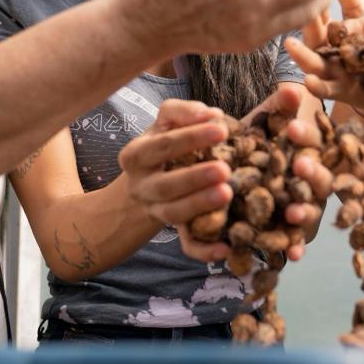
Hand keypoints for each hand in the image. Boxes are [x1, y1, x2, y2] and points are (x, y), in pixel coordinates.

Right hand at [119, 99, 232, 258]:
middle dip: (195, 177)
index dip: (190, 137)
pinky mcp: (173, 232)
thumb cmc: (162, 146)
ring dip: (200, 205)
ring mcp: (155, 211)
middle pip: (165, 184)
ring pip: (174, 214)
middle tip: (224, 168)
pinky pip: (187, 246)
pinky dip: (205, 251)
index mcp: (136, 155)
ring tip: (227, 194)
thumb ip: (183, 113)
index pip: (162, 145)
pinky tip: (225, 248)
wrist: (141, 186)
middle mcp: (142, 186)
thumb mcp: (163, 124)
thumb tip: (212, 114)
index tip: (221, 129)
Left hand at [174, 84, 332, 262]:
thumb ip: (280, 108)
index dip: (306, 137)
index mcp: (307, 154)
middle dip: (311, 175)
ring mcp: (298, 209)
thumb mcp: (263, 125)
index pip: (313, 144)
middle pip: (318, 182)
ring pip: (308, 214)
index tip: (293, 128)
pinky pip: (291, 243)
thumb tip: (295, 88)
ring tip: (294, 212)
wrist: (227, 170)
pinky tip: (294, 256)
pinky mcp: (283, 232)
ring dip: (303, 214)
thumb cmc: (254, 144)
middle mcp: (308, 184)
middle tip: (300, 164)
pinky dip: (293, 248)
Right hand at [284, 0, 363, 110]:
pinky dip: (317, 87)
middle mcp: (323, 50)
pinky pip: (326, 90)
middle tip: (288, 4)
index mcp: (326, 30)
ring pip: (311, 63)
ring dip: (300, 55)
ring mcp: (330, 72)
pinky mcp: (340, 92)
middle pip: (310, 34)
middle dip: (301, 19)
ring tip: (289, 46)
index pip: (315, 10)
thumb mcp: (361, 15)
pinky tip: (309, 82)